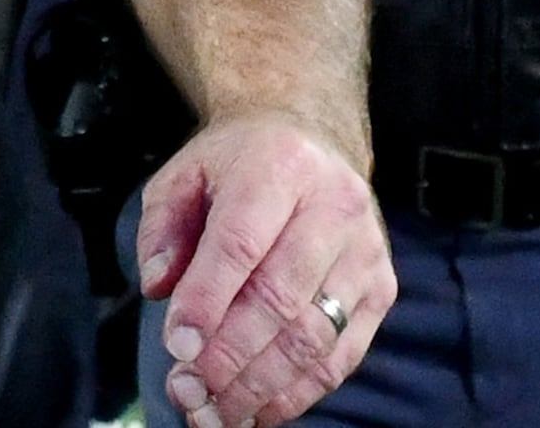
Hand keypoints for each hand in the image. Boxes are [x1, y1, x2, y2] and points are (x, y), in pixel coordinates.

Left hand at [136, 111, 392, 427]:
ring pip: (315, 336)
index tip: (177, 346)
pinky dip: (298, 392)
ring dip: (261, 386)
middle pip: (281, 299)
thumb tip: (158, 287)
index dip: (208, 301)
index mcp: (278, 166)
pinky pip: (342, 355)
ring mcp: (365, 251)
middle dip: (230, 357)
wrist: (313, 139)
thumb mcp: (185, 173)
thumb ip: (161, 228)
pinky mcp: (381, 288)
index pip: (242, 243)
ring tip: (214, 413)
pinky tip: (258, 410)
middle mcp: (333, 206)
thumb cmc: (241, 164)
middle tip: (188, 391)